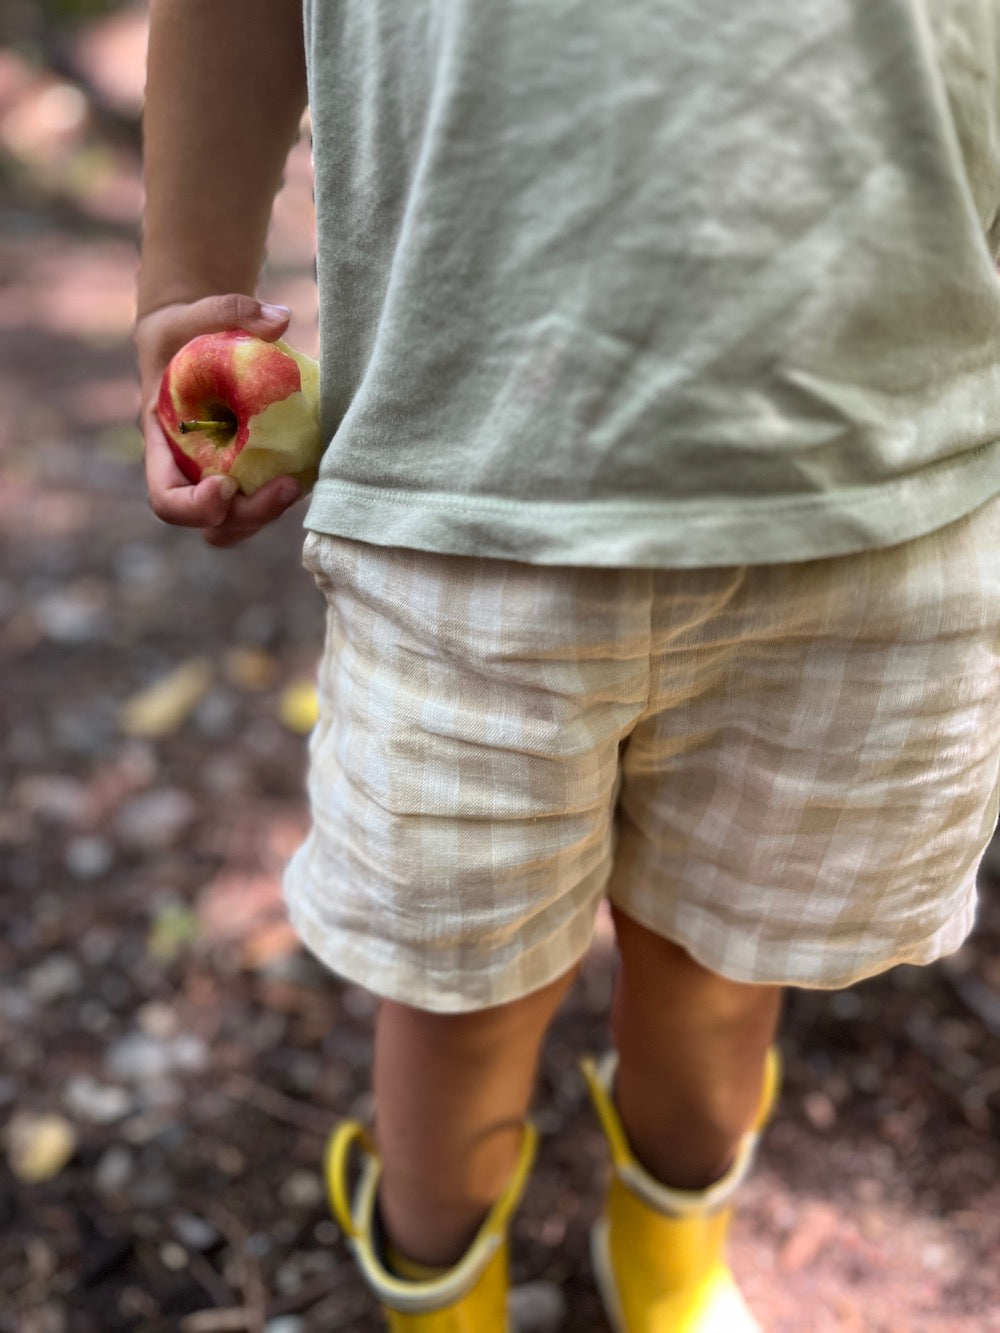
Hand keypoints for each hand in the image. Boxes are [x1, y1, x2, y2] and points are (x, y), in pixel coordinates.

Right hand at [135, 294, 305, 546]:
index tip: (224, 484)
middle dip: (249, 515)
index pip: (166, 499)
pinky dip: (282, 498)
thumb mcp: (196, 311)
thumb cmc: (186, 327)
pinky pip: (261, 503)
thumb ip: (232, 310)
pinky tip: (308, 470)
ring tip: (298, 483)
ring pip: (239, 524)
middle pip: (212, 524)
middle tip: (287, 486)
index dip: (193, 506)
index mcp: (163, 446)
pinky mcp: (249, 474)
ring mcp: (220, 478)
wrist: (193, 338)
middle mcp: (190, 473)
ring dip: (267, 515)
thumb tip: (280, 319)